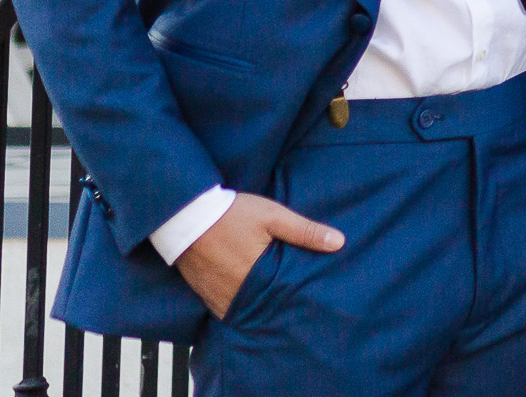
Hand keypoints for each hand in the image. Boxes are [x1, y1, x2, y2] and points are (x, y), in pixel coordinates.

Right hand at [174, 191, 342, 319]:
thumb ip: (304, 231)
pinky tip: (252, 302)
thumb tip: (339, 242)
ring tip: (277, 306)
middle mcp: (237, 292)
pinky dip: (240, 308)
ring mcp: (219, 297)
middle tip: (299, 308)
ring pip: (247, 312)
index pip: (286, 297)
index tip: (314, 300)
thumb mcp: (272, 216)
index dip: (300, 299)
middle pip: (267, 307)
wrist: (186, 214)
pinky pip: (228, 311)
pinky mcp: (206, 296)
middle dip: (281, 307)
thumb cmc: (232, 213)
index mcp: (257, 274)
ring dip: (260, 309)